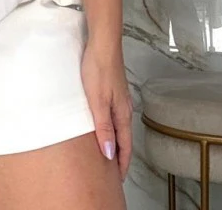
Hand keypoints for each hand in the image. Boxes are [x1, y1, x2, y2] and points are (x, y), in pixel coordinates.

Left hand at [81, 43, 133, 178]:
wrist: (103, 42)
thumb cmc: (98, 69)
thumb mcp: (97, 102)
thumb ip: (104, 128)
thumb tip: (109, 154)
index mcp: (122, 113)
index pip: (124, 145)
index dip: (121, 163)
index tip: (117, 179)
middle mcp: (124, 107)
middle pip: (124, 137)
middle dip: (119, 155)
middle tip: (112, 171)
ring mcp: (120, 97)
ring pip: (119, 125)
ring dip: (116, 140)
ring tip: (108, 153)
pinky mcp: (113, 88)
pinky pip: (114, 114)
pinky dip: (111, 126)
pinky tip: (104, 125)